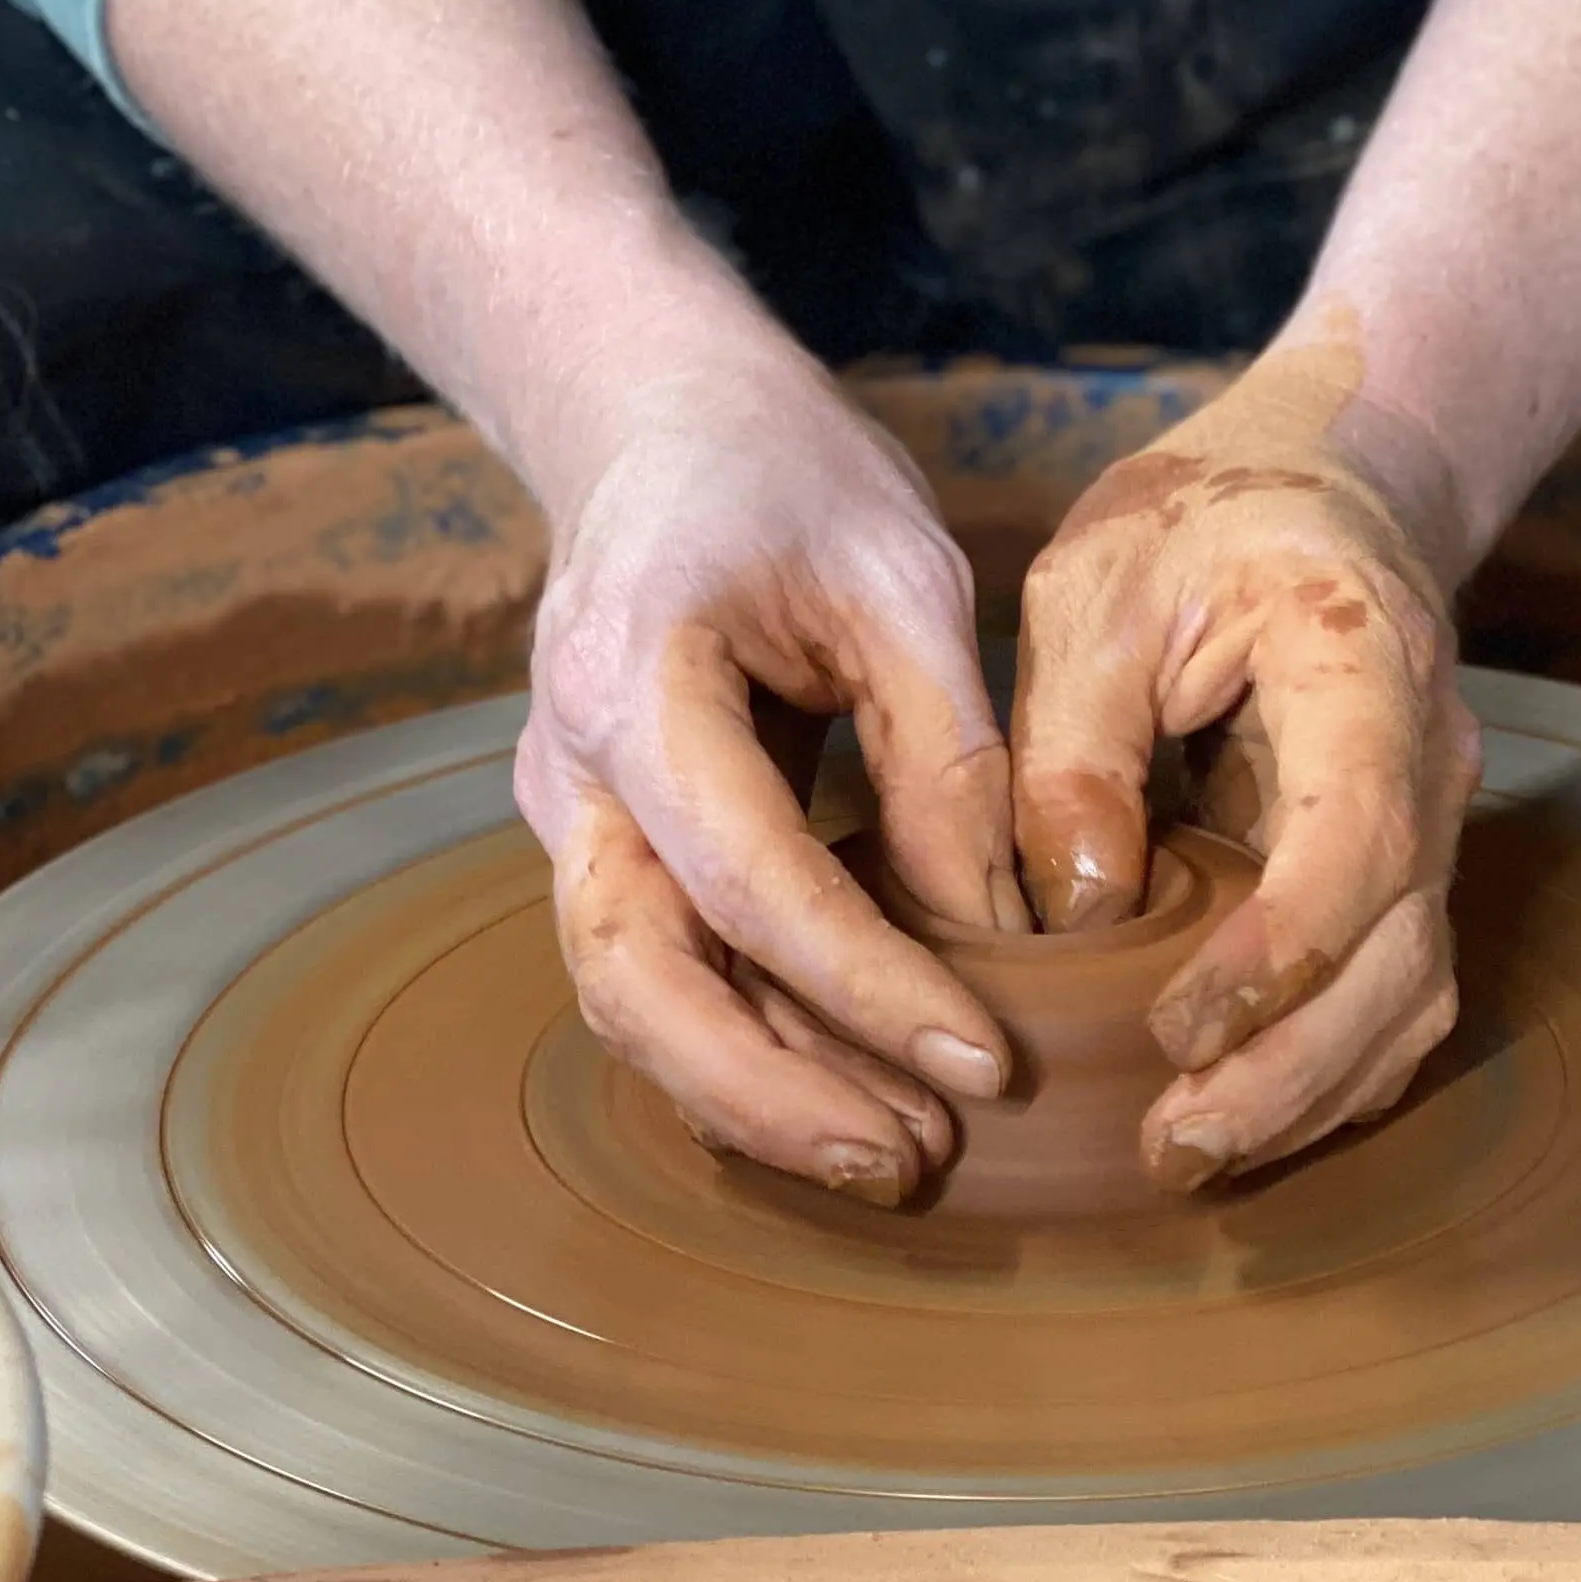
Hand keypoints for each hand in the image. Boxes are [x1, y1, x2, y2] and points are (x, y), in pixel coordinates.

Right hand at [513, 340, 1029, 1203]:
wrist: (659, 419)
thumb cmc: (789, 477)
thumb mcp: (904, 579)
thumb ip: (950, 756)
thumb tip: (1009, 935)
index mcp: (635, 679)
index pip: (747, 878)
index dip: (864, 986)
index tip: (986, 1063)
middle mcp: (571, 767)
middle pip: (634, 980)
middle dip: (769, 1093)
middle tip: (914, 1162)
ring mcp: (571, 813)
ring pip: (628, 1000)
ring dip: (754, 1093)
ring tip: (900, 1155)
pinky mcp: (606, 843)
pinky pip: (660, 971)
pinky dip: (744, 1047)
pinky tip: (850, 1096)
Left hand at [1011, 319, 1485, 1191]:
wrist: (1324, 480)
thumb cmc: (1199, 521)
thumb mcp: (1097, 589)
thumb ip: (1077, 743)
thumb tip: (1076, 908)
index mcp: (1365, 669)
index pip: (1360, 838)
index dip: (1279, 953)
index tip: (1174, 1032)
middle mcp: (1431, 765)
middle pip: (1400, 955)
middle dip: (1291, 1073)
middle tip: (1172, 1151)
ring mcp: (1433, 828)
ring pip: (1410, 998)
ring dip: (1311, 1096)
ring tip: (1190, 1160)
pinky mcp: (1401, 873)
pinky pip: (1391, 999)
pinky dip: (1327, 1075)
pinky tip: (1240, 1120)